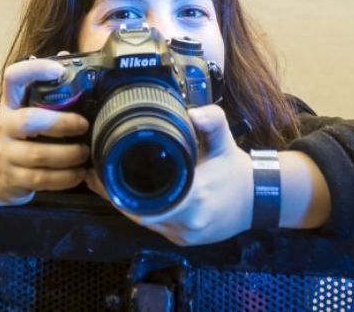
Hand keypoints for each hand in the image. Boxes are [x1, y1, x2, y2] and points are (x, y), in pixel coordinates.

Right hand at [0, 57, 89, 203]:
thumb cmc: (25, 132)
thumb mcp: (31, 107)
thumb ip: (49, 87)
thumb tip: (68, 57)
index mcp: (11, 101)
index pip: (13, 77)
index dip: (34, 70)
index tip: (59, 70)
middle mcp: (5, 125)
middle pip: (29, 121)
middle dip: (62, 123)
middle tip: (84, 125)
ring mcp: (6, 153)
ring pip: (38, 155)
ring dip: (68, 154)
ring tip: (86, 152)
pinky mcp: (13, 178)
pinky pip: (41, 179)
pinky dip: (65, 178)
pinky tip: (78, 173)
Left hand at [86, 105, 252, 245]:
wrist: (258, 199)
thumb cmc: (235, 169)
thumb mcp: (225, 141)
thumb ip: (212, 121)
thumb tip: (192, 112)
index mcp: (195, 197)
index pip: (146, 201)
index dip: (119, 190)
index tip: (101, 173)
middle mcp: (189, 222)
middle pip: (139, 213)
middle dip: (115, 196)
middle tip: (95, 176)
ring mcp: (186, 236)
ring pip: (145, 223)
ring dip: (125, 205)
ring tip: (104, 185)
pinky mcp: (185, 241)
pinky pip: (155, 227)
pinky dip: (140, 213)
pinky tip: (127, 198)